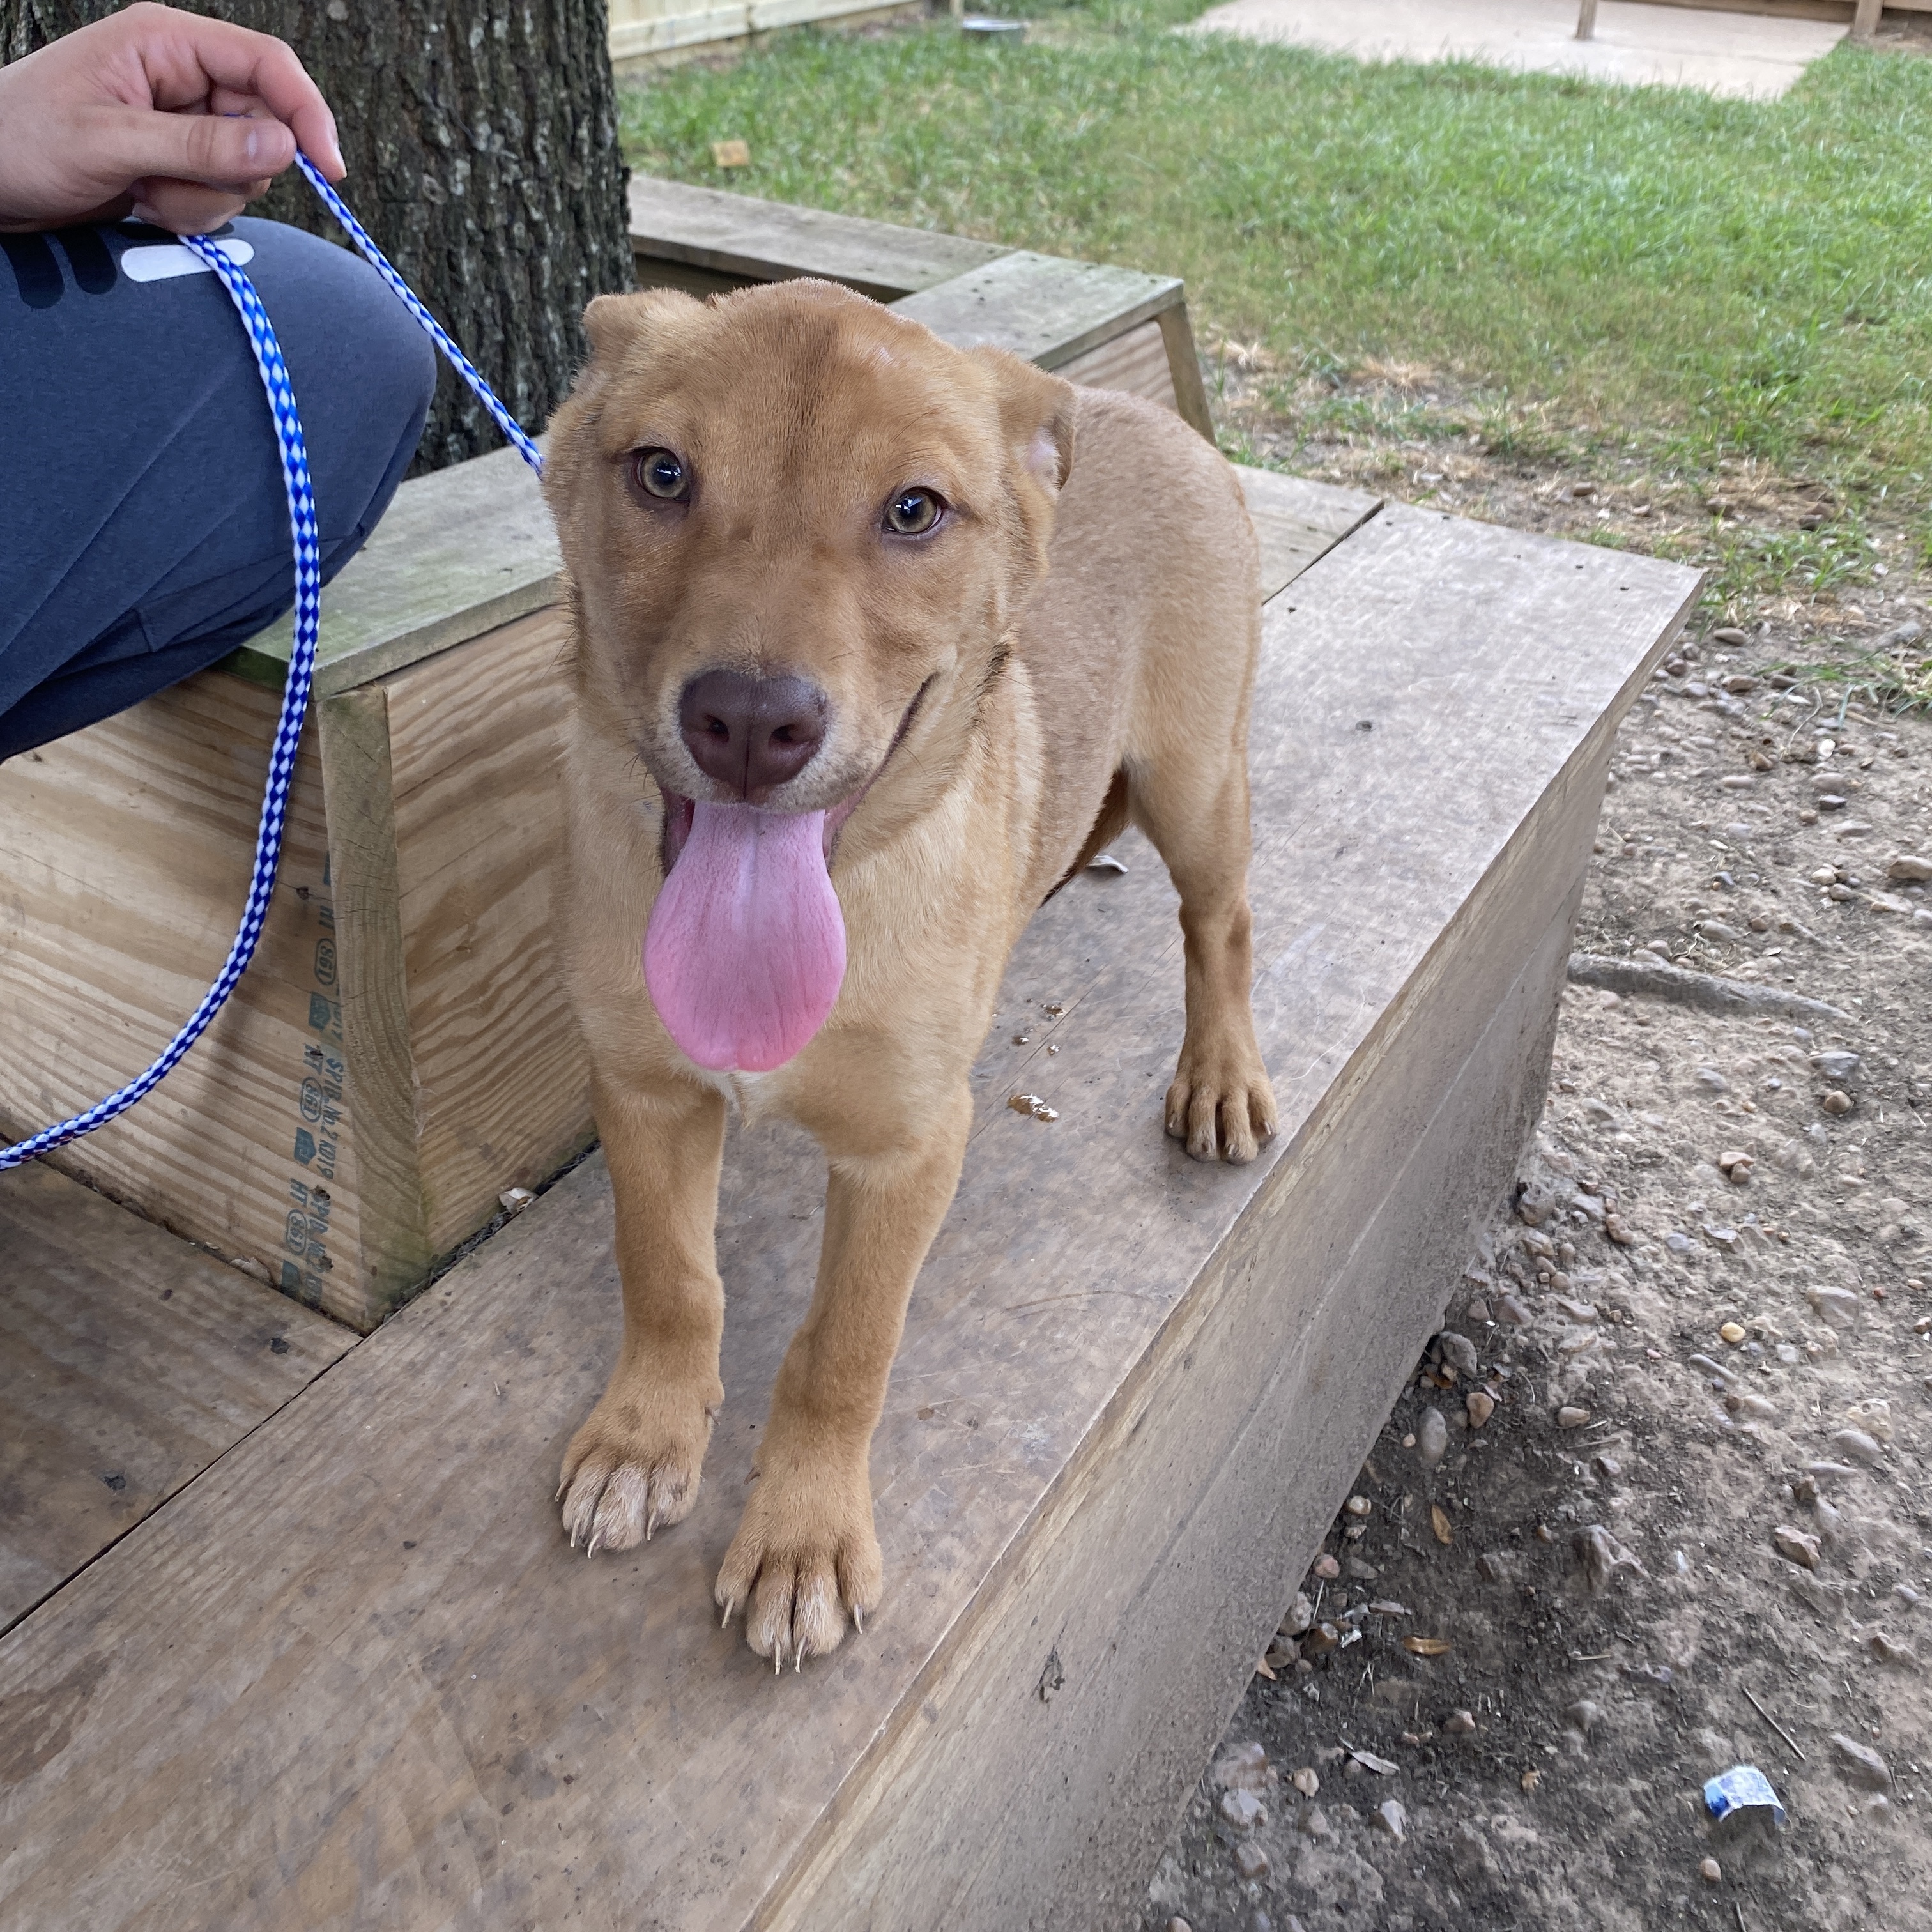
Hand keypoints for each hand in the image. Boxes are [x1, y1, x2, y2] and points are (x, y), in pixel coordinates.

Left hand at [0, 2, 342, 235]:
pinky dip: (189, 213)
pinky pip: (220, 198)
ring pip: (245, 174)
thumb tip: (282, 149)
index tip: (328, 168)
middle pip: (264, 127)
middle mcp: (183, 78)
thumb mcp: (110, 142)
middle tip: (172, 183)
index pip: (267, 65)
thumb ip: (199, 146)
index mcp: (166, 43)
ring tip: (142, 192)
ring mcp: (184, 124)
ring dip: (203, 199)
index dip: (306, 113)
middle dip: (232, 171)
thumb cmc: (21, 140)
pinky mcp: (179, 165)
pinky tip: (141, 203)